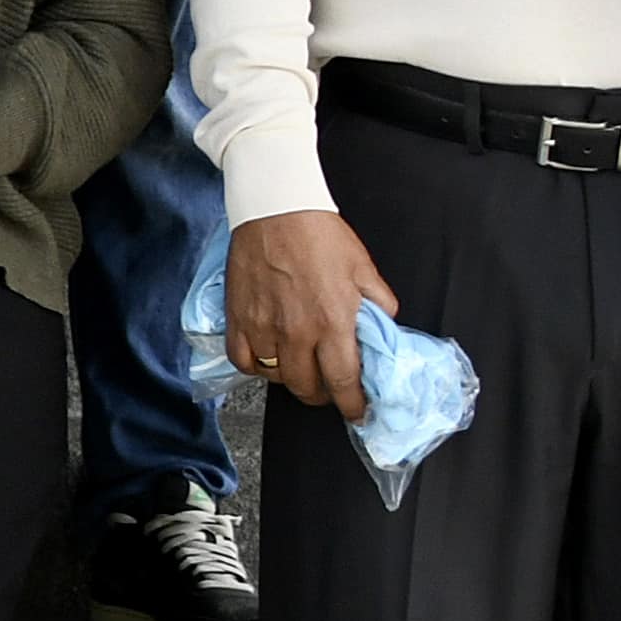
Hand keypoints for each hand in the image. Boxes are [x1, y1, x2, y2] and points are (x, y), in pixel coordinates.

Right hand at [222, 207, 397, 414]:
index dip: (352, 405)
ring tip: (300, 365)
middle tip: (329, 388)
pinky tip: (267, 356)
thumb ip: (378, 304)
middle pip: (307, 388)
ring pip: (276, 377)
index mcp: (334, 322)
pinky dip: (256, 366)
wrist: (276, 210)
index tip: (356, 410)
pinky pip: (244, 361)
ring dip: (291, 377)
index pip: (344, 382)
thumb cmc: (321, 234)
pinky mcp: (239, 319)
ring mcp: (264, 328)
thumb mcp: (364, 269)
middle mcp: (298, 332)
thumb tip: (382, 327)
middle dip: (323, 395)